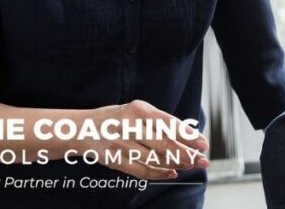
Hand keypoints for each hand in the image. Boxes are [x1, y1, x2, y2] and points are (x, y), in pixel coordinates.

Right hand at [81, 100, 209, 179]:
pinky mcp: (114, 160)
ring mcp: (120, 144)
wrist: (81, 129)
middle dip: (187, 153)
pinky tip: (172, 172)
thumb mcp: (138, 111)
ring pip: (155, 159)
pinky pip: (141, 170)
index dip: (188, 136)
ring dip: (176, 164)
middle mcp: (129, 126)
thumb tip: (189, 136)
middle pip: (164, 144)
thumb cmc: (118, 118)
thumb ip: (160, 121)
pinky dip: (159, 173)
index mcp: (138, 109)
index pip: (169, 124)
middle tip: (202, 160)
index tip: (203, 143)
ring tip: (191, 165)